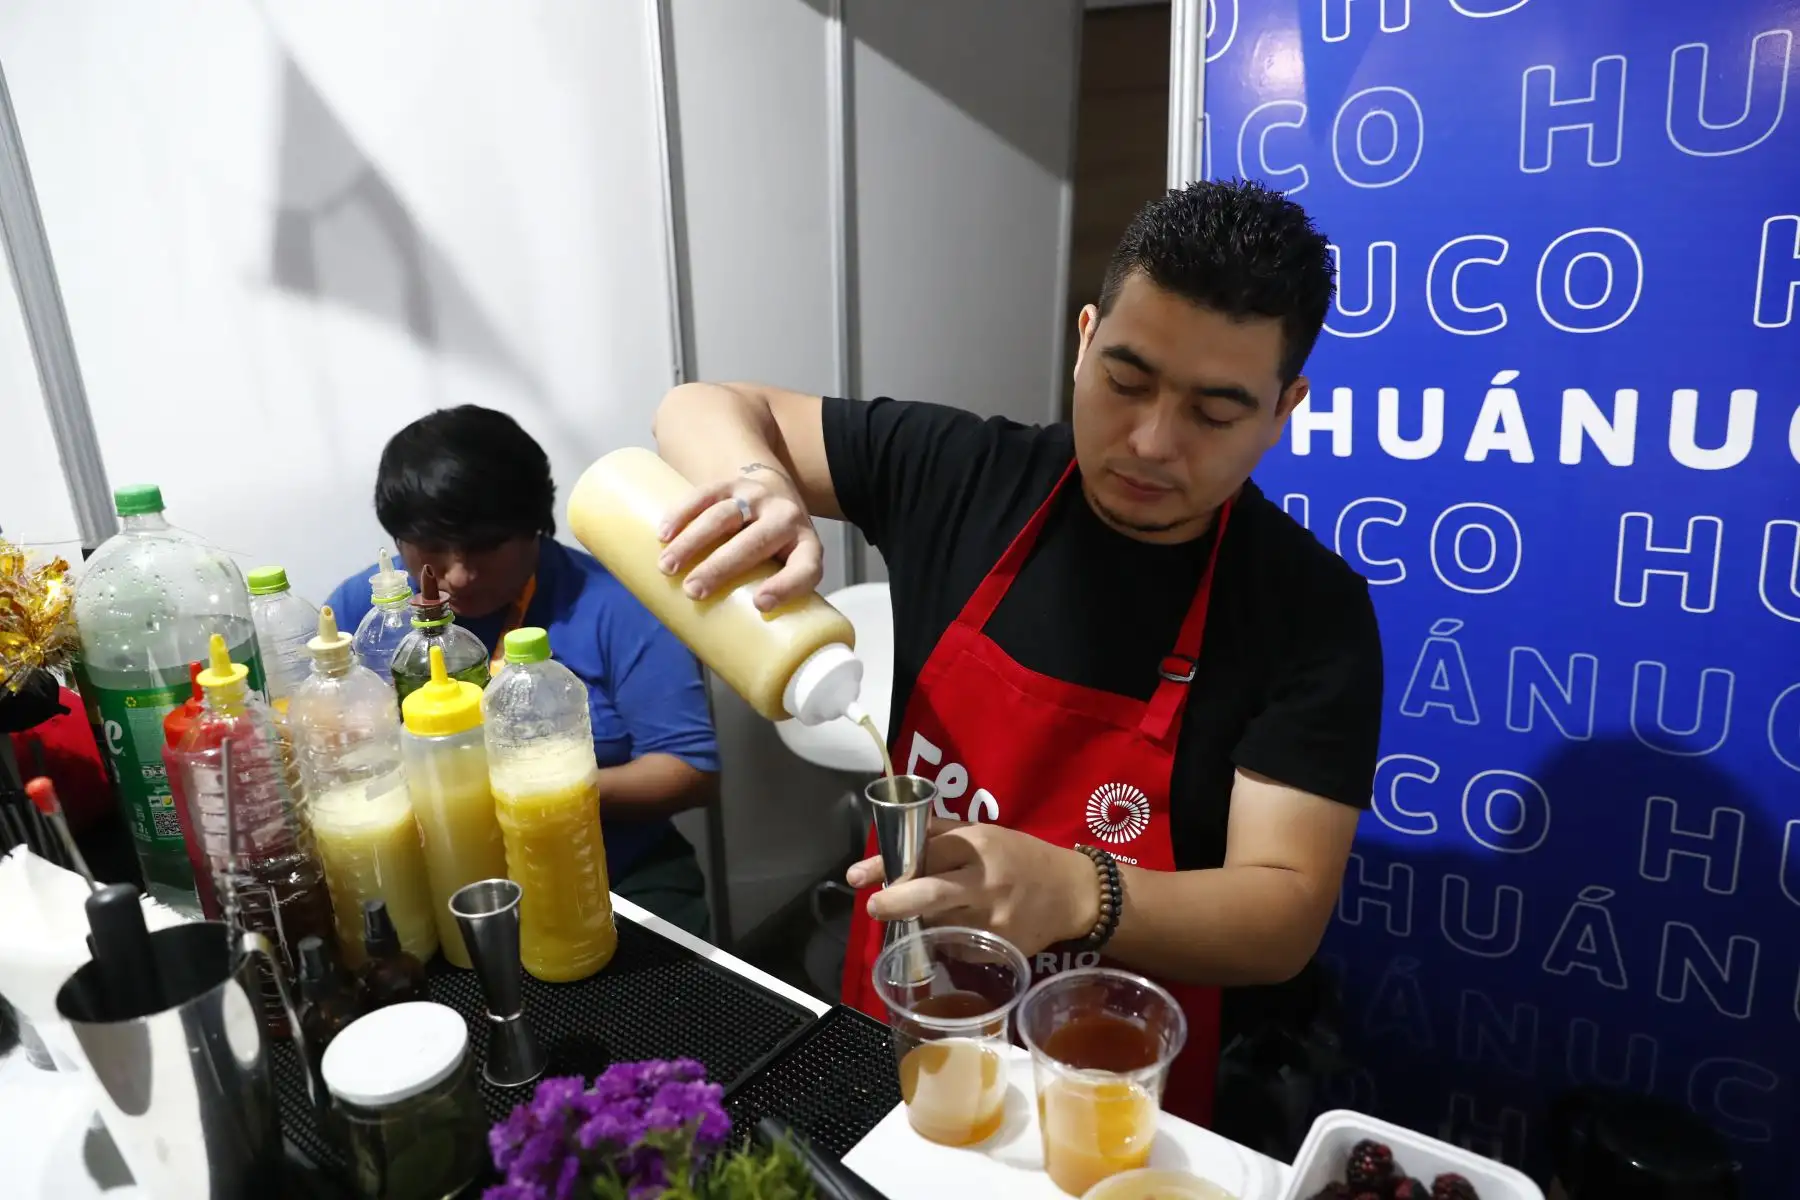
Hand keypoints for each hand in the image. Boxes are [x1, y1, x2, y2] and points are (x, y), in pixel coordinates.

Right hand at [657, 466, 823, 609]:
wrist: (775, 492)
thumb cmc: (775, 550)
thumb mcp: (782, 571)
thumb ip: (760, 598)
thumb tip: (725, 655)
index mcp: (806, 548)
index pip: (806, 567)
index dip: (787, 586)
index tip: (762, 604)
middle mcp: (786, 519)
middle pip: (755, 542)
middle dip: (722, 566)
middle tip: (694, 591)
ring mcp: (758, 497)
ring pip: (725, 515)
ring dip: (694, 542)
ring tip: (669, 568)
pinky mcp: (731, 482)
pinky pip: (705, 493)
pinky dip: (682, 513)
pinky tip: (663, 534)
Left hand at [847, 821, 1100, 956]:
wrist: (1073, 895)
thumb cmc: (1022, 857)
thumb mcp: (985, 833)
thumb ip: (941, 835)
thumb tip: (890, 842)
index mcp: (979, 847)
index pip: (926, 853)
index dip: (888, 865)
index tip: (858, 876)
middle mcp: (985, 884)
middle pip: (930, 896)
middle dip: (895, 902)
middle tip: (873, 906)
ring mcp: (992, 921)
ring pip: (938, 925)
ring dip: (921, 921)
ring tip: (926, 912)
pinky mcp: (998, 950)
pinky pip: (957, 946)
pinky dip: (948, 938)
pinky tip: (962, 927)